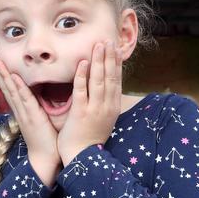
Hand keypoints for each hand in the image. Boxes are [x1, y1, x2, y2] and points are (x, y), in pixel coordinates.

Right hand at [0, 57, 61, 186]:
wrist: (45, 160)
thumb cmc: (46, 141)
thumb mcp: (41, 120)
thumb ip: (38, 108)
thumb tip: (42, 97)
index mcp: (22, 111)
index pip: (11, 90)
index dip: (3, 77)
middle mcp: (20, 110)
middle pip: (7, 87)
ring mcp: (24, 113)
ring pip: (12, 90)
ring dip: (4, 75)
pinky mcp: (32, 117)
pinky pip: (24, 99)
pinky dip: (18, 88)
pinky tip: (13, 77)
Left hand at [57, 41, 122, 165]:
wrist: (83, 157)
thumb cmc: (90, 137)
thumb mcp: (104, 118)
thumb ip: (105, 102)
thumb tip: (107, 86)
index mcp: (113, 106)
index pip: (117, 80)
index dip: (116, 62)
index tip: (115, 48)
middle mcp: (107, 106)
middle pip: (110, 77)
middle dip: (109, 57)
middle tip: (108, 40)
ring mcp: (95, 109)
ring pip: (99, 80)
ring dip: (99, 61)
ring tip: (98, 45)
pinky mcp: (81, 112)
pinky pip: (82, 90)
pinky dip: (82, 75)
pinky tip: (82, 63)